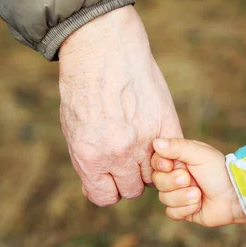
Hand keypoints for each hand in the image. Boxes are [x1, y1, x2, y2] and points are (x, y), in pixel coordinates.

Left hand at [58, 6, 181, 206]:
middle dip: (128, 178)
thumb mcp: (72, 129)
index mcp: (90, 158)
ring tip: (142, 146)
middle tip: (127, 158)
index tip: (110, 177)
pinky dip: (167, 155)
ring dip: (149, 167)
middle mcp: (118, 155)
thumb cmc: (82, 87)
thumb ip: (85, 162)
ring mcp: (145, 141)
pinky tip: (157, 140)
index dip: (108, 189)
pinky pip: (173, 157)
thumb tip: (92, 188)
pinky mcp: (165, 125)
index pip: (105, 198)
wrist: (102, 48)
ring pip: (155, 177)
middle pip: (132, 190)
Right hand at [150, 138, 245, 226]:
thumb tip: (156, 142)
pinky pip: (171, 212)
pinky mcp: (183, 211)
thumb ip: (177, 147)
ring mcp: (179, 194)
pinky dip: (185, 210)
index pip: (156, 161)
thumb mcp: (199, 154)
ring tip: (199, 194)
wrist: (235, 196)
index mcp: (179, 160)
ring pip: (163, 198)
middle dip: (173, 183)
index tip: (170, 165)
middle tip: (189, 180)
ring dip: (182, 197)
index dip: (160, 165)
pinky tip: (198, 205)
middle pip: (157, 181)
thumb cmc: (220, 171)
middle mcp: (176, 176)